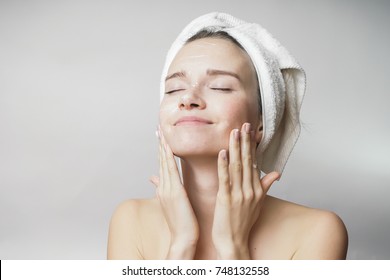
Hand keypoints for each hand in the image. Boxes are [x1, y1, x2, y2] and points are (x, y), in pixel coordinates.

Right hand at [150, 127, 198, 258]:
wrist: (183, 238)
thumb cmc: (182, 222)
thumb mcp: (172, 204)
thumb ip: (164, 190)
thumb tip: (157, 181)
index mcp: (164, 189)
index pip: (162, 166)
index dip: (161, 151)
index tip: (161, 138)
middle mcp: (163, 187)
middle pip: (160, 162)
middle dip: (160, 145)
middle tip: (158, 129)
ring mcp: (167, 189)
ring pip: (164, 163)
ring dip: (162, 147)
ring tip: (161, 133)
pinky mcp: (174, 192)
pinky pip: (171, 171)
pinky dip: (168, 158)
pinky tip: (168, 147)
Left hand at [212, 123, 279, 258]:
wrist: (234, 242)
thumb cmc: (244, 222)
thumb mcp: (258, 203)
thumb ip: (266, 185)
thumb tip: (277, 173)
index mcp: (257, 189)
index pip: (255, 163)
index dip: (252, 146)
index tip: (251, 131)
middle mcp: (250, 190)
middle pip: (248, 161)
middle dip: (246, 141)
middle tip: (245, 124)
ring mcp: (239, 194)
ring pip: (237, 166)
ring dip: (235, 148)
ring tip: (234, 132)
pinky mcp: (226, 199)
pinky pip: (226, 179)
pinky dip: (224, 165)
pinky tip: (222, 152)